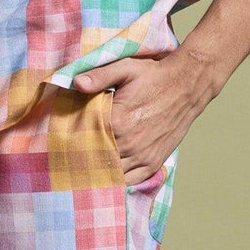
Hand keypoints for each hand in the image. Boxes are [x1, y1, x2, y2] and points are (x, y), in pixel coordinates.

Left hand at [71, 51, 209, 183]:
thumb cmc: (154, 76)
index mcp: (118, 121)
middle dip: (82, 160)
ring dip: (99, 172)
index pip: (85, 141)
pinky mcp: (153, 162)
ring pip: (111, 175)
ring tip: (85, 169)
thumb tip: (76, 83)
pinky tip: (107, 176)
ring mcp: (142, 156)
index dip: (72, 143)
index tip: (61, 143)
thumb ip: (99, 76)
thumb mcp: (126, 68)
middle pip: (96, 161)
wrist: (188, 85)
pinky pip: (130, 181)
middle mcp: (129, 143)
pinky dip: (117, 182)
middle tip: (67, 161)